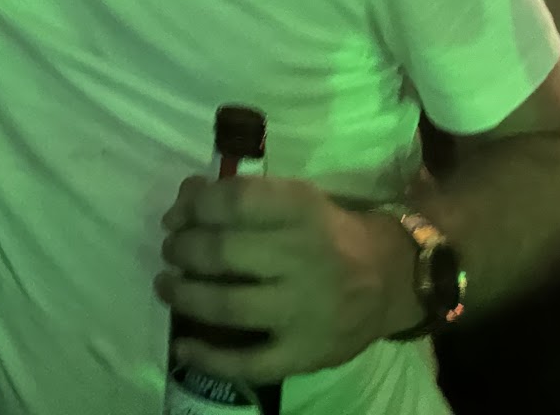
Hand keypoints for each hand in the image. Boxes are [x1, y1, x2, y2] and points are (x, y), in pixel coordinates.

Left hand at [156, 177, 418, 384]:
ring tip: (167, 285)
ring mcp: (306, 311)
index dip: (193, 207)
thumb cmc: (327, 232)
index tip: (175, 217)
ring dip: (184, 296)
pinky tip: (183, 347)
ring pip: (228, 306)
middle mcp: (305, 258)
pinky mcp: (307, 354)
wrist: (392, 279)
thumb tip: (184, 196)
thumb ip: (240, 196)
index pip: (234, 201)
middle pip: (222, 253)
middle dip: (182, 250)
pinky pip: (250, 363)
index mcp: (302, 210)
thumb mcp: (293, 199)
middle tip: (172, 251)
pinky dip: (209, 358)